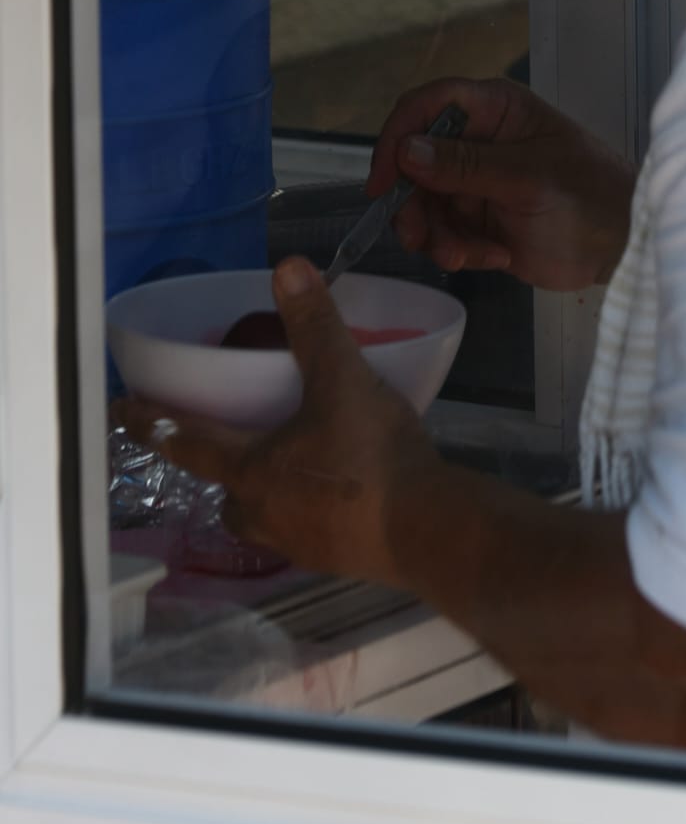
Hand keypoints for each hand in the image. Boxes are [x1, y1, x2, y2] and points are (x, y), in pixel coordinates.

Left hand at [119, 258, 445, 585]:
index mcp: (252, 468)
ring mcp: (297, 541)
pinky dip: (307, 509)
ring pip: (260, 517)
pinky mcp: (332, 557)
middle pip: (225, 490)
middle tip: (235, 442)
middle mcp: (262, 511)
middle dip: (222, 468)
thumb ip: (315, 326)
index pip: (186, 443)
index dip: (153, 422)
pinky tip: (336, 491)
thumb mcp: (343, 380)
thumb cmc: (371, 455)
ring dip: (263, 494)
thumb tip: (287, 267)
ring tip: (290, 466)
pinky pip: (303, 530)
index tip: (122, 411)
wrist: (425, 528)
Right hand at [367, 78, 635, 290]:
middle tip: (421, 238)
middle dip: (414, 204)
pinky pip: (444, 233)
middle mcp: (478, 140)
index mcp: (494, 109)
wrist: (624, 248)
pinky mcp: (480, 220)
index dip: (397, 137)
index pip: (427, 105)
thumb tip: (407, 150)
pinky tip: (495, 257)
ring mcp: (477, 182)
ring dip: (437, 235)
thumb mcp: (528, 178)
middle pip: (414, 162)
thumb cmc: (588, 197)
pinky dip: (459, 250)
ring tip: (467, 256)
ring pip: (423, 204)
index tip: (383, 182)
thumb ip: (466, 165)